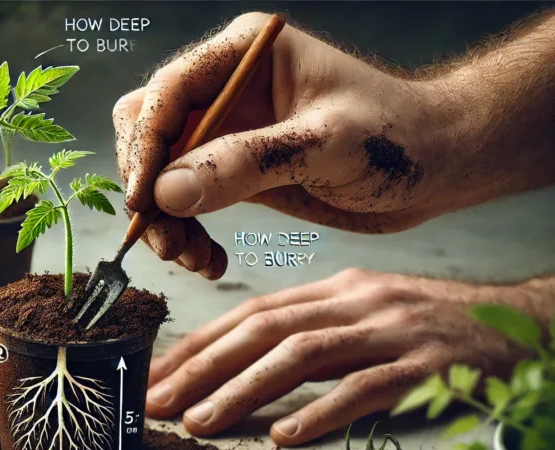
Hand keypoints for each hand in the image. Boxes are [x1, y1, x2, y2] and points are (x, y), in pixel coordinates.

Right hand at [114, 12, 469, 274]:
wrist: (437, 166)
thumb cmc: (397, 137)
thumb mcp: (325, 146)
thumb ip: (247, 163)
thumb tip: (165, 194)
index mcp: (242, 55)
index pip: (167, 92)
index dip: (146, 146)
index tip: (144, 201)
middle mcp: (224, 88)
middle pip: (149, 132)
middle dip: (149, 189)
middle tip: (166, 241)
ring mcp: (225, 131)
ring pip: (160, 173)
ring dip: (164, 221)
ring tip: (192, 260)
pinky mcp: (233, 170)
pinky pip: (184, 201)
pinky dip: (186, 233)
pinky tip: (209, 262)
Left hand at [146, 269, 553, 444]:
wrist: (521, 323)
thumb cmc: (432, 326)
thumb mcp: (366, 312)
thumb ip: (312, 330)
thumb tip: (245, 360)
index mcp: (337, 289)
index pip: (252, 312)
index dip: (200, 343)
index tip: (158, 373)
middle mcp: (357, 302)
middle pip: (264, 331)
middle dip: (203, 367)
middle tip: (159, 401)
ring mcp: (392, 330)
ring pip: (303, 356)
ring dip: (244, 391)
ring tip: (203, 423)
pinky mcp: (428, 364)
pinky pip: (365, 389)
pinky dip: (320, 412)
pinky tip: (284, 435)